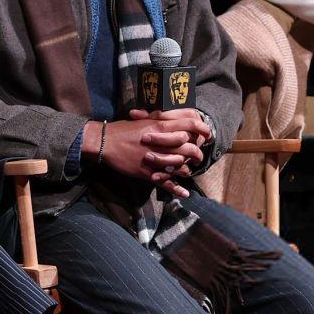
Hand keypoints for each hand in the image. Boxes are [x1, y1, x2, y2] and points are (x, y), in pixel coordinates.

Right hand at [84, 113, 208, 197]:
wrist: (105, 142)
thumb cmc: (123, 129)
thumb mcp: (143, 120)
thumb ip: (159, 120)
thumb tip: (173, 120)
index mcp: (161, 126)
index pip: (190, 124)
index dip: (202, 129)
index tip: (207, 134)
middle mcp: (162, 142)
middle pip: (190, 148)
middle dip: (198, 153)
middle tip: (199, 156)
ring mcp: (156, 158)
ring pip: (181, 166)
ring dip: (187, 169)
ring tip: (189, 171)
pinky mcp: (148, 172)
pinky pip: (166, 182)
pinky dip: (177, 189)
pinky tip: (185, 193)